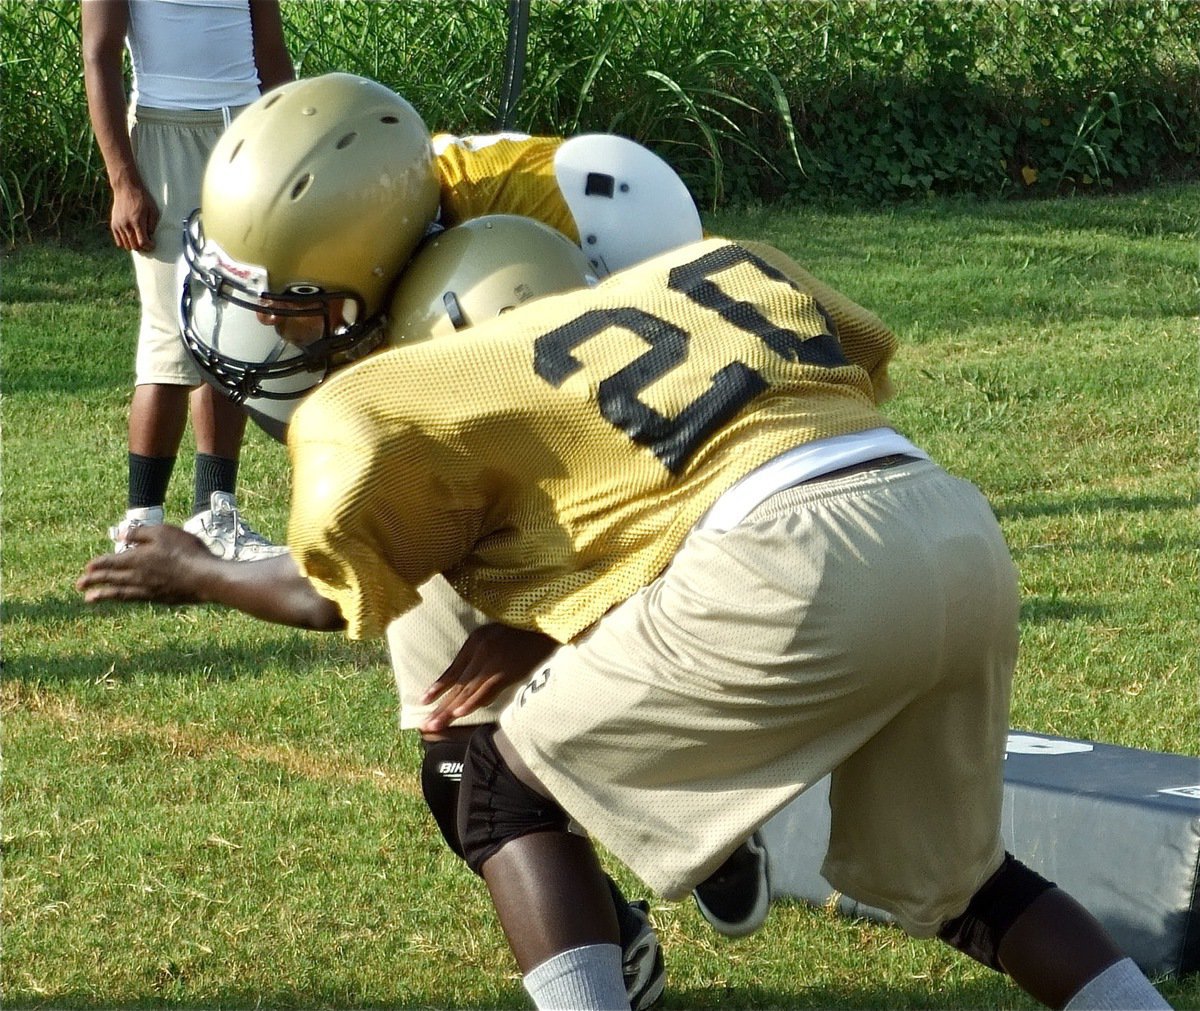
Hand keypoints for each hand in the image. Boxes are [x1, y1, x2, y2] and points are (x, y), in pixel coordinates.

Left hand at [77, 524, 215, 603]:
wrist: (205, 577)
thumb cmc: (186, 552)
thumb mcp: (163, 532)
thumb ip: (140, 533)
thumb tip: (121, 535)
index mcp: (136, 559)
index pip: (110, 562)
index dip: (97, 565)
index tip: (87, 568)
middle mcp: (137, 577)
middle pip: (110, 579)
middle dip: (93, 581)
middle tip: (78, 586)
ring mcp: (148, 590)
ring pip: (119, 593)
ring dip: (103, 595)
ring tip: (89, 599)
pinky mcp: (159, 598)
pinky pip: (134, 599)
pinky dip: (123, 599)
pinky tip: (122, 599)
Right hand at [109, 180, 158, 251]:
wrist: (126, 188)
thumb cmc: (142, 198)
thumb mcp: (153, 210)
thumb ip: (152, 225)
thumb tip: (150, 237)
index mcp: (137, 221)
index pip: (143, 242)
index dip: (149, 246)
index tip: (153, 244)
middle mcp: (126, 225)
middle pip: (134, 246)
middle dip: (143, 248)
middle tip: (147, 243)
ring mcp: (118, 225)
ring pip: (126, 245)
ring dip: (134, 246)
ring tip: (139, 240)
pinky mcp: (113, 224)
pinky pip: (119, 241)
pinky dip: (125, 243)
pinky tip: (131, 238)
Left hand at [418, 623, 556, 733]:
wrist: (548, 620)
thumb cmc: (528, 628)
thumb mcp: (498, 635)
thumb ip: (486, 654)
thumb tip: (479, 683)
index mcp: (476, 641)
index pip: (453, 670)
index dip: (438, 687)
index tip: (423, 702)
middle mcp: (479, 650)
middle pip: (457, 683)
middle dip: (440, 706)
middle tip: (425, 725)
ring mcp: (492, 660)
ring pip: (468, 689)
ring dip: (450, 709)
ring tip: (435, 725)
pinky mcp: (506, 669)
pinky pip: (487, 689)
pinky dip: (472, 702)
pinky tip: (460, 713)